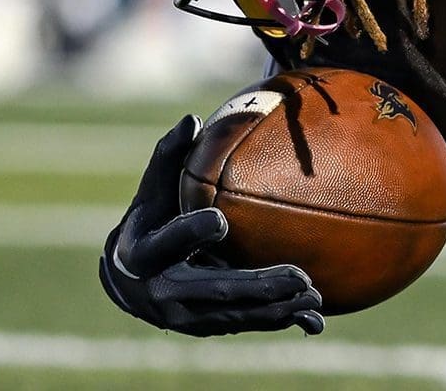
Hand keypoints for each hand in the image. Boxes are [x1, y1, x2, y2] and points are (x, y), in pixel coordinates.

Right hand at [100, 115, 324, 335]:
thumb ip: (168, 157)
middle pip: (215, 289)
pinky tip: (312, 321)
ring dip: (277, 308)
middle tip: (300, 276)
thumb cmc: (149, 221)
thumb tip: (192, 119)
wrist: (130, 279)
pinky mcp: (205, 326)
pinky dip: (278, 321)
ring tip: (315, 297)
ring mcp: (185, 316)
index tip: (221, 220)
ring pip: (236, 314)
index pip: (168, 243)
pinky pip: (245, 324)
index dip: (191, 233)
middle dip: (258, 285)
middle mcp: (163, 291)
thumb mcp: (151, 191)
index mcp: (145, 253)